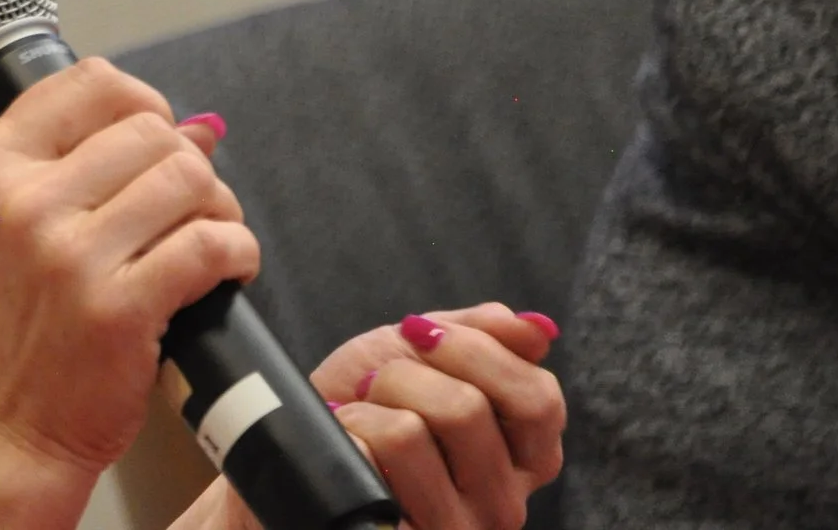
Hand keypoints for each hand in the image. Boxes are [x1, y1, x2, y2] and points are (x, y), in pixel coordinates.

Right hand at [0, 59, 257, 520]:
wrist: (0, 432)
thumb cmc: (11, 333)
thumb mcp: (11, 227)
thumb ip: (87, 166)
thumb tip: (199, 126)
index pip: (91, 82)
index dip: (144, 105)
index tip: (157, 139)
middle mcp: (22, 200)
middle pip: (152, 130)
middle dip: (189, 166)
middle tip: (187, 210)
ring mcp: (68, 254)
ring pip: (190, 178)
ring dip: (219, 208)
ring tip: (206, 242)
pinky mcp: (118, 307)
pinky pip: (211, 245)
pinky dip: (238, 253)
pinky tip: (226, 271)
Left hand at [208, 304, 563, 529]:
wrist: (299, 450)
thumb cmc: (365, 401)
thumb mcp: (420, 353)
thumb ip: (480, 334)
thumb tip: (538, 327)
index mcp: (524, 458)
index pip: (538, 400)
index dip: (475, 351)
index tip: (421, 333)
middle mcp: (501, 503)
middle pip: (467, 410)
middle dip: (405, 374)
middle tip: (379, 383)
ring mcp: (451, 528)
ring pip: (409, 434)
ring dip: (367, 408)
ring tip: (359, 418)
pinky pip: (361, 466)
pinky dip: (341, 436)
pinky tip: (342, 445)